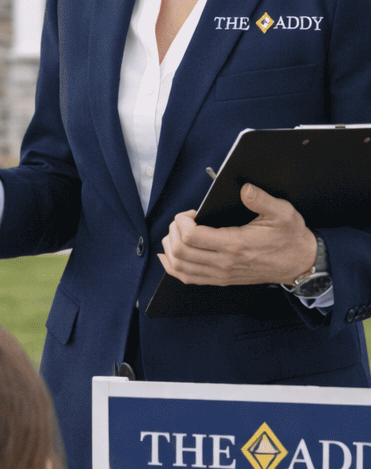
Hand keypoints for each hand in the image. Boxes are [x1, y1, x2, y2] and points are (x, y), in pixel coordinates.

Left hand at [158, 183, 317, 285]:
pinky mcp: (221, 280)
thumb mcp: (282, 212)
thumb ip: (262, 199)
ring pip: (180, 267)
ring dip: (170, 249)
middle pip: (180, 251)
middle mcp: (224, 263)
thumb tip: (245, 188)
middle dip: (173, 232)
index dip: (182, 222)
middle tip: (181, 221)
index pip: (191, 237)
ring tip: (175, 234)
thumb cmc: (290, 237)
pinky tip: (169, 256)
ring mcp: (221, 274)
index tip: (190, 213)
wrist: (300, 263)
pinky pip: (188, 278)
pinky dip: (173, 267)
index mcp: (235, 244)